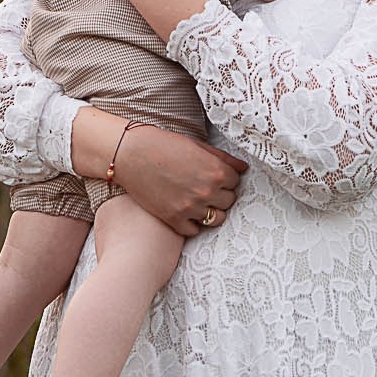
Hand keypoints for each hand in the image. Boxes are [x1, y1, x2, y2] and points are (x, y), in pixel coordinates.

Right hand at [70, 111, 247, 237]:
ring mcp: (191, 208)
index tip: (217, 175)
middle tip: (207, 186)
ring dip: (211, 210)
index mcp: (215, 171)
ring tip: (200, 200)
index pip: (236, 182)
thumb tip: (243, 168)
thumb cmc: (164, 145)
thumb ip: (224, 158)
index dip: (227, 178)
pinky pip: (194, 230)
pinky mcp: (174, 220)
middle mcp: (206, 192)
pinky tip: (186, 210)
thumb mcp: (198, 146)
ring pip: (216, 219)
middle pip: (229, 201)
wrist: (132, 154)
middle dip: (221, 194)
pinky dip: (193, 223)